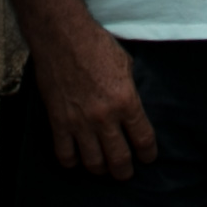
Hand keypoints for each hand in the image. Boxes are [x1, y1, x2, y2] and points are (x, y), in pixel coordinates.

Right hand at [35, 16, 157, 178]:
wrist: (61, 35)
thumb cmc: (95, 44)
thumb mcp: (125, 65)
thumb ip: (130, 91)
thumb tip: (132, 108)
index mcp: (126, 101)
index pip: (144, 140)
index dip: (149, 155)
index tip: (148, 157)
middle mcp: (104, 117)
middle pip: (120, 160)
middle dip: (125, 171)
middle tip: (126, 171)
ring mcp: (79, 122)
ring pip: (93, 164)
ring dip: (101, 170)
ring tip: (103, 168)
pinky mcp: (58, 121)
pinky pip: (65, 155)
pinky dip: (72, 162)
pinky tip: (77, 158)